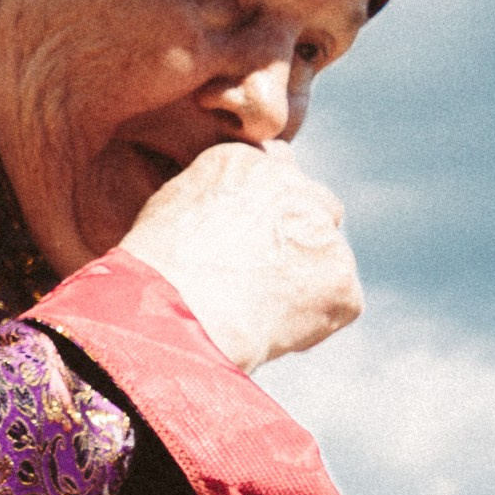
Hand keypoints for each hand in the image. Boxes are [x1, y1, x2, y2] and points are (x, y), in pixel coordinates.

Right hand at [120, 142, 361, 369]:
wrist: (174, 314)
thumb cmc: (153, 275)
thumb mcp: (170, 213)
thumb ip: (215, 201)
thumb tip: (229, 222)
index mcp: (244, 160)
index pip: (276, 170)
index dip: (267, 212)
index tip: (251, 242)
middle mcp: (290, 182)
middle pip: (316, 206)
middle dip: (300, 238)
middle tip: (266, 279)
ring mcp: (320, 229)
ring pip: (329, 256)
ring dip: (308, 281)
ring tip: (258, 314)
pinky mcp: (341, 277)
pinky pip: (339, 303)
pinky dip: (317, 321)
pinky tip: (273, 334)